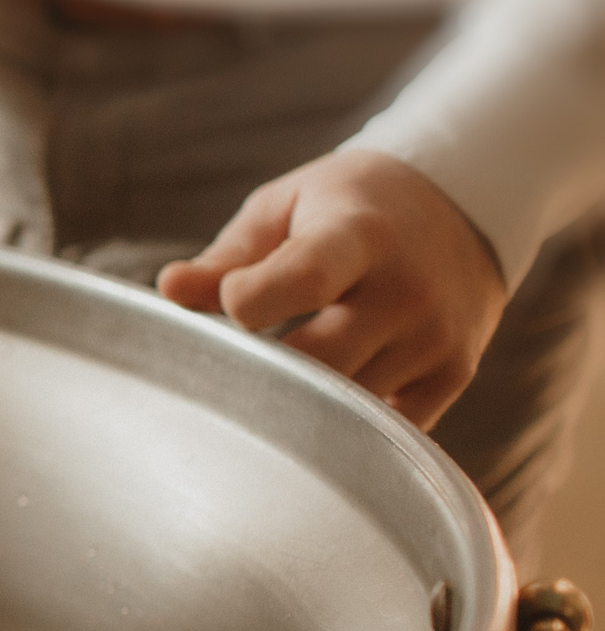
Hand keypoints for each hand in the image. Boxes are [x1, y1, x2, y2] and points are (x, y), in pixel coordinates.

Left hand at [157, 150, 504, 427]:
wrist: (461, 205)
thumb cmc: (348, 207)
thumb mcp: (285, 208)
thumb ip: (228, 256)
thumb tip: (168, 289)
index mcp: (360, 235)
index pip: (305, 279)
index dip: (248, 300)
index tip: (231, 300)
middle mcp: (407, 289)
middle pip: (318, 362)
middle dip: (266, 368)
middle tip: (241, 359)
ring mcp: (437, 337)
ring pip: (346, 404)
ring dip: (302, 397)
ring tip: (283, 370)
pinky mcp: (454, 374)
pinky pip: (385, 425)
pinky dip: (348, 418)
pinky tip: (331, 390)